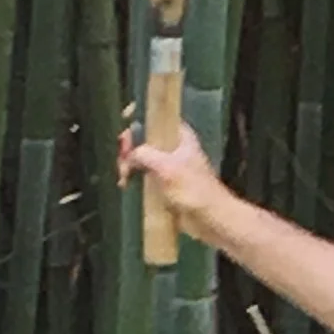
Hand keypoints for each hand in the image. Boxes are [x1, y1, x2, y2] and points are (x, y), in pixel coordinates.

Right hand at [117, 118, 226, 237]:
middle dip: (129, 145)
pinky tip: (125, 185)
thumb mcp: (166, 167)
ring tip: (123, 177)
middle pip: (144, 137)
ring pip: (142, 157)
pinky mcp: (165, 184)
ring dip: (129, 164)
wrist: (211, 219)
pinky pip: (144, 176)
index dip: (139, 114)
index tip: (125, 119)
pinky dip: (134, 178)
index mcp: (179, 135)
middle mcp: (173, 147)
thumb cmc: (193, 190)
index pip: (156, 116)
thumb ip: (144, 154)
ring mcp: (168, 166)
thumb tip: (129, 156)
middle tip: (122, 159)